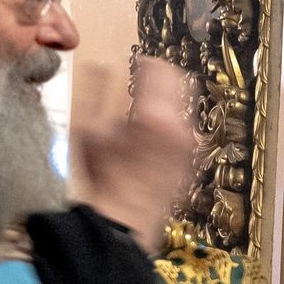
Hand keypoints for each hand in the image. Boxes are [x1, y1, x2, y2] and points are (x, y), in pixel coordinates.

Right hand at [73, 56, 197, 251]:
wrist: (126, 220)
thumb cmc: (103, 177)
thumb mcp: (89, 129)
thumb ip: (97, 91)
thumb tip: (101, 65)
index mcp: (156, 115)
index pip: (163, 70)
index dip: (148, 63)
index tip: (137, 63)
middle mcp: (183, 127)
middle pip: (181, 84)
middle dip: (161, 80)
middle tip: (142, 82)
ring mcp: (191, 145)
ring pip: (184, 107)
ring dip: (166, 102)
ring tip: (142, 111)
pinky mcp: (193, 159)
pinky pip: (185, 130)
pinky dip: (170, 124)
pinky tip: (150, 137)